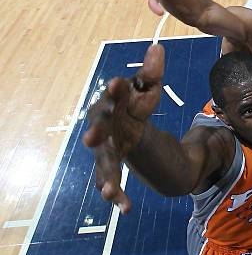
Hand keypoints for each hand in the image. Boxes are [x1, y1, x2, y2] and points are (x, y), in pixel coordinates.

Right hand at [83, 44, 164, 212]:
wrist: (129, 130)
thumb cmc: (135, 104)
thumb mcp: (147, 90)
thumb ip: (151, 73)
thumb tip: (158, 46)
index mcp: (111, 106)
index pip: (112, 97)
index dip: (116, 92)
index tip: (120, 84)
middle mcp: (103, 129)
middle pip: (99, 131)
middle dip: (96, 134)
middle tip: (90, 139)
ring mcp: (105, 151)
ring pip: (104, 164)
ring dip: (107, 177)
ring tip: (109, 192)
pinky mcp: (111, 169)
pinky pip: (112, 183)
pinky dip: (118, 195)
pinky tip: (125, 207)